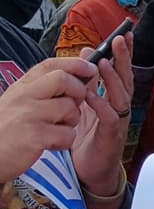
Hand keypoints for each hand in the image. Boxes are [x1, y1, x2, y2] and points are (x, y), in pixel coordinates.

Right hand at [0, 57, 102, 181]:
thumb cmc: (5, 131)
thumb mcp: (16, 102)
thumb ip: (39, 90)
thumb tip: (70, 78)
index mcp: (21, 87)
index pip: (50, 65)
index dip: (75, 64)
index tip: (90, 68)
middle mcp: (24, 97)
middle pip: (63, 80)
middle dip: (78, 91)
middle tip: (75, 104)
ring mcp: (29, 115)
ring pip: (69, 109)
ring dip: (72, 121)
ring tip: (57, 129)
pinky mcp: (35, 136)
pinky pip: (67, 134)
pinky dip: (65, 141)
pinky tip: (51, 144)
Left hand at [70, 35, 132, 207]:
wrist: (91, 171)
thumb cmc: (89, 137)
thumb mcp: (86, 103)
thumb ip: (88, 79)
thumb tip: (86, 52)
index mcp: (114, 98)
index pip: (121, 71)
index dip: (124, 54)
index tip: (124, 34)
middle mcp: (120, 108)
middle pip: (126, 79)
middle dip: (124, 59)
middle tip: (120, 40)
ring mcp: (118, 122)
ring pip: (120, 96)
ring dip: (113, 79)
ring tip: (105, 63)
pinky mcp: (111, 136)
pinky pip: (108, 118)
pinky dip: (100, 105)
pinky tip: (91, 95)